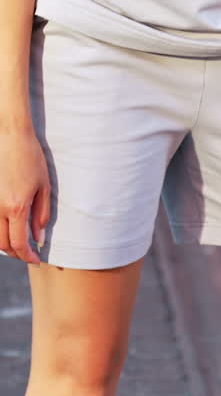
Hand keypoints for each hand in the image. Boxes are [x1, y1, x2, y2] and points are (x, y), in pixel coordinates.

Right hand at [0, 125, 50, 262]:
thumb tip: (39, 237)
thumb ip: (41, 214)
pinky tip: (8, 227)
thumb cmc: (30, 158)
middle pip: (3, 244)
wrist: (10, 136)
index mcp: (16, 207)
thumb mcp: (43, 185)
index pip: (19, 243)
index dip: (28, 256)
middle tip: (28, 252)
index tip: (36, 259)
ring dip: (5, 244)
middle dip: (16, 253)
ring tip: (19, 241)